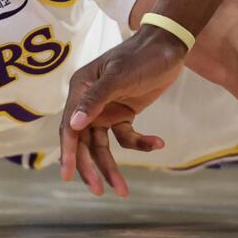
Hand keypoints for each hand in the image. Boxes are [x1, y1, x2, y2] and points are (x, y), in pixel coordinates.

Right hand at [59, 28, 186, 197]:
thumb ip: (96, 99)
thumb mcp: (119, 76)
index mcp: (80, 89)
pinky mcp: (124, 114)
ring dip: (113, 167)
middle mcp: (89, 102)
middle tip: (99, 191)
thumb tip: (73, 125)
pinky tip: (158, 143)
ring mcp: (107, 109)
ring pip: (104, 146)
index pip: (69, 127)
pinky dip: (140, 143)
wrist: (169, 45)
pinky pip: (126, 137)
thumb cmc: (142, 56)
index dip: (68, 152)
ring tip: (123, 191)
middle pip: (84, 142)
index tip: (68, 176)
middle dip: (92, 168)